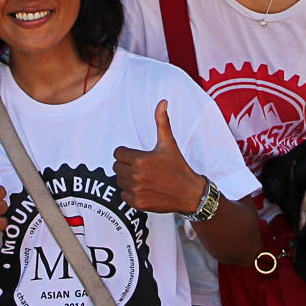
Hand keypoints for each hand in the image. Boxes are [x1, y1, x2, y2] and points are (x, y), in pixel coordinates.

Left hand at [113, 101, 204, 215]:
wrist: (189, 193)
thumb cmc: (178, 166)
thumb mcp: (169, 143)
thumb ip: (162, 122)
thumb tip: (163, 102)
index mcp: (141, 160)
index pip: (118, 153)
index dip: (127, 154)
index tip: (139, 156)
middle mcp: (136, 176)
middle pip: (116, 167)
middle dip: (127, 166)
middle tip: (142, 167)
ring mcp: (136, 191)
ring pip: (119, 181)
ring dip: (128, 179)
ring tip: (144, 178)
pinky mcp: (137, 203)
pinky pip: (123, 194)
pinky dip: (130, 192)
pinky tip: (144, 189)